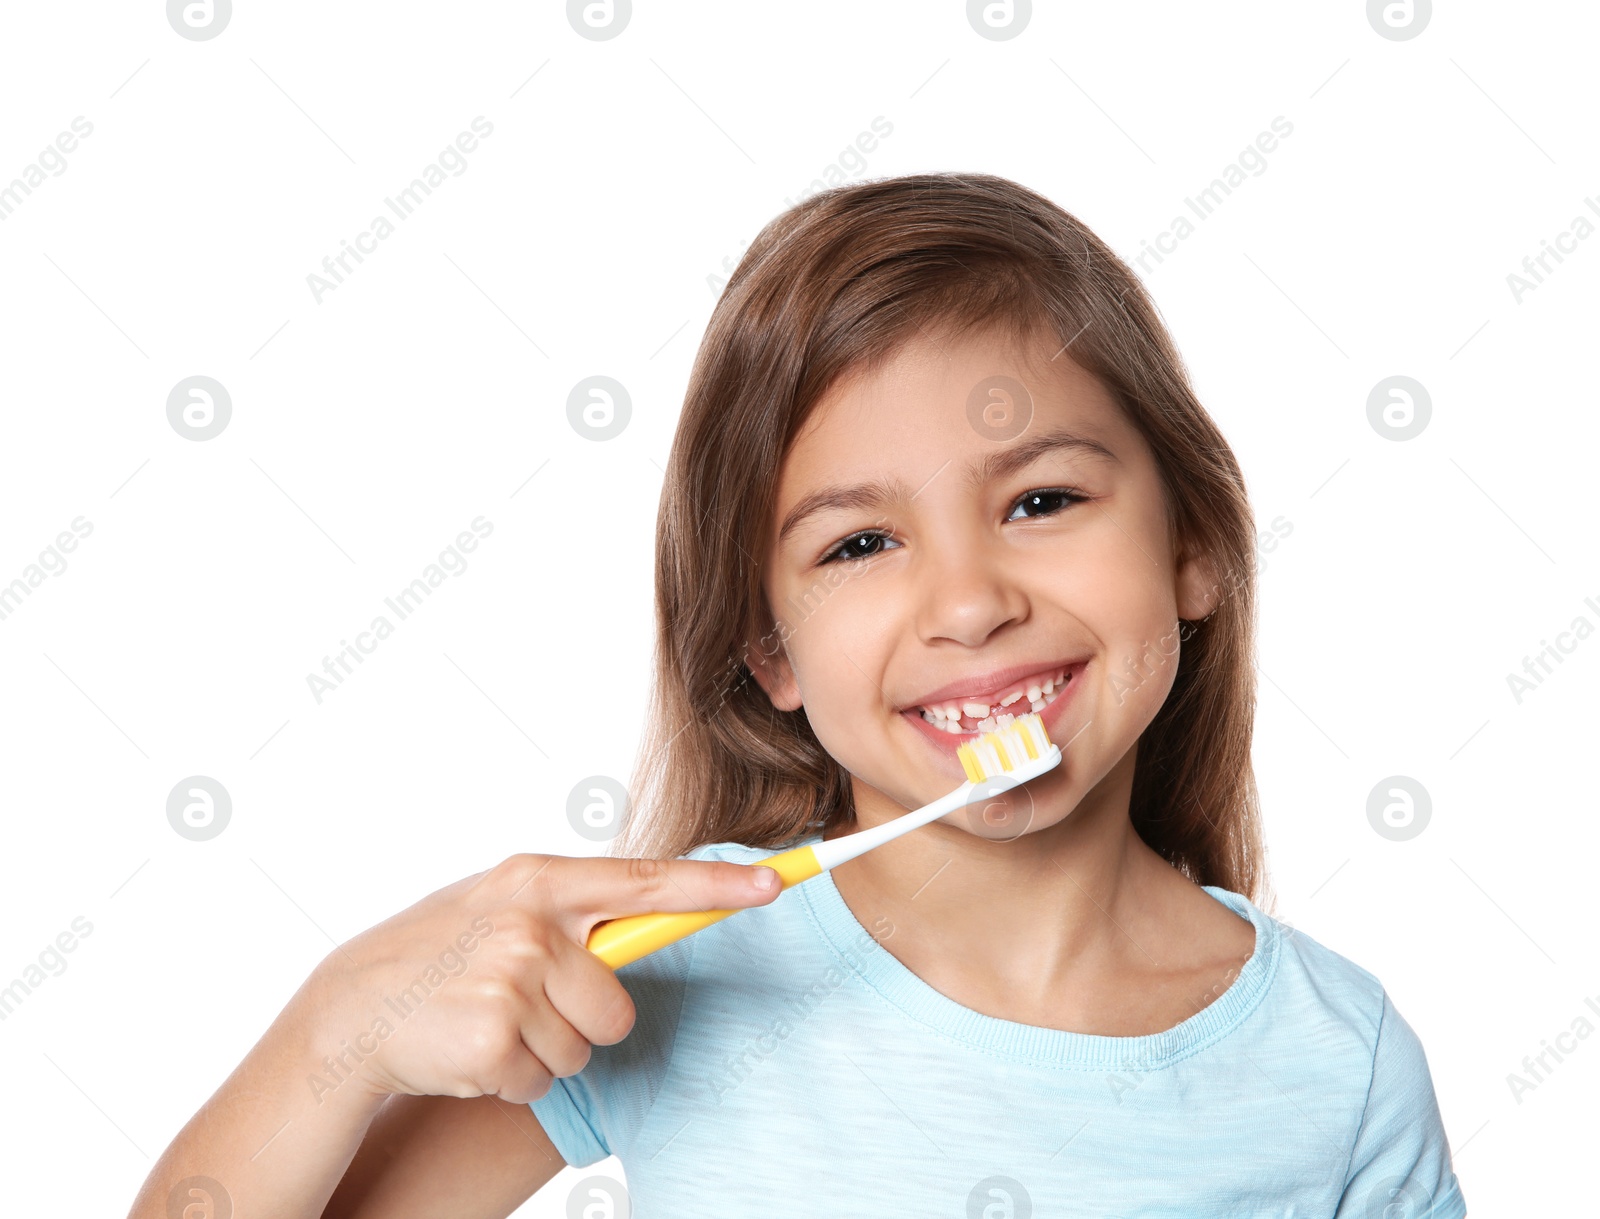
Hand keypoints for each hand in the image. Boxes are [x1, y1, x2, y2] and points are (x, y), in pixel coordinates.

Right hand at [296, 853, 779, 1105]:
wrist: (351, 1006)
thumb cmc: (441, 952)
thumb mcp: (503, 906)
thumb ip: (574, 910)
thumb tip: (659, 916)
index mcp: (538, 878)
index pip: (646, 881)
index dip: (717, 886)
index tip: (776, 884)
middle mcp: (530, 922)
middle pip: (618, 1003)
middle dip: (583, 1021)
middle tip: (523, 1004)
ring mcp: (509, 978)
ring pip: (584, 1048)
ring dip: (544, 1051)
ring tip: (491, 1022)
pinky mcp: (491, 1036)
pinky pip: (542, 1080)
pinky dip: (511, 1079)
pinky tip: (470, 1050)